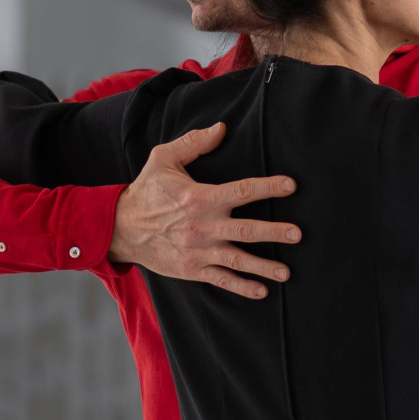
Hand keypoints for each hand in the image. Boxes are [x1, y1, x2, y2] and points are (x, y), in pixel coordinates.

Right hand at [111, 123, 300, 298]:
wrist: (121, 228)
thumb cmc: (146, 191)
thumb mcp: (163, 159)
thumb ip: (193, 142)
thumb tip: (222, 128)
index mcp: (200, 198)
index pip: (242, 191)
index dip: (268, 187)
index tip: (291, 185)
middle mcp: (203, 226)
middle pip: (246, 230)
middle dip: (274, 232)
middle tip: (298, 234)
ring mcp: (199, 251)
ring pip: (238, 260)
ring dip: (264, 266)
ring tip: (286, 272)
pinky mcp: (192, 269)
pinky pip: (222, 280)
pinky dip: (242, 287)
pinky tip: (262, 291)